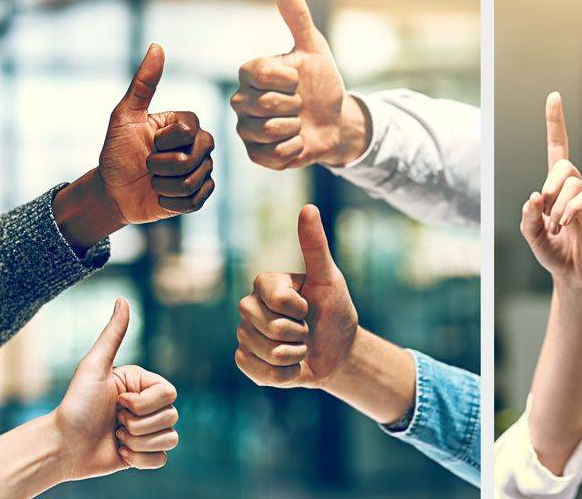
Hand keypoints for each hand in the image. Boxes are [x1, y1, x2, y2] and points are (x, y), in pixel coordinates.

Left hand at [50, 300, 179, 478]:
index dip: (143, 405)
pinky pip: (161, 459)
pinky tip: (121, 454)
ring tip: (116, 438)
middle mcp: (149, 406)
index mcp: (144, 385)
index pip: (169, 394)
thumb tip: (122, 299)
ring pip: (169, 439)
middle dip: (138, 425)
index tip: (117, 404)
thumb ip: (112, 335)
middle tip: (114, 423)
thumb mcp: (93, 368)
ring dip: (138, 443)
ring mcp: (147, 431)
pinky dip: (140, 460)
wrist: (60, 447)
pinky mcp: (142, 455)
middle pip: (171, 417)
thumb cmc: (74, 406)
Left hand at [96, 45, 215, 225]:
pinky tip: (161, 196)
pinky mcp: (199, 196)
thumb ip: (143, 83)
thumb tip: (156, 45)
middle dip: (161, 168)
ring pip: (193, 182)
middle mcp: (200, 144)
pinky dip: (171, 202)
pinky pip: (196, 201)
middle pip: (193, 159)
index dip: (162, 143)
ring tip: (153, 181)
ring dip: (163, 186)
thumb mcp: (124, 117)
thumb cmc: (116, 152)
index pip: (188, 132)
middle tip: (148, 166)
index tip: (148, 144)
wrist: (111, 193)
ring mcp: (202, 170)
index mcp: (187, 124)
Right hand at [231, 0, 365, 169]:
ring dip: (296, 126)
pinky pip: (274, 154)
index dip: (286, 76)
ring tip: (298, 121)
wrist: (336, 119)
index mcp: (250, 74)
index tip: (298, 78)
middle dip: (294, 103)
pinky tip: (298, 140)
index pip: (258, 72)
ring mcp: (246, 130)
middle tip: (300, 102)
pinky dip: (295, 147)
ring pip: (268, 130)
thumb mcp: (314, 47)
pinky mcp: (255, 156)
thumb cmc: (321, 82)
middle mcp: (241, 101)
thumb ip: (297, 16)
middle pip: (264, 103)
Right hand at [234, 205, 358, 390]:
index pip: (275, 297)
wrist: (337, 351)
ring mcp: (244, 335)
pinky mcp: (244, 362)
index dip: (298, 307)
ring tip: (300, 345)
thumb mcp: (329, 277)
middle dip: (297, 332)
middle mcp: (249, 307)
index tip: (309, 306)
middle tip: (306, 328)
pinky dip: (285, 374)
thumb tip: (308, 207)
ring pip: (264, 351)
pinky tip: (292, 365)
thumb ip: (315, 245)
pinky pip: (259, 372)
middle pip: (267, 326)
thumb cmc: (335, 310)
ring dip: (293, 354)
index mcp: (266, 283)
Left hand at [522, 93, 581, 289]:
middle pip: (564, 167)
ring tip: (555, 227)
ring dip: (558, 206)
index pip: (558, 147)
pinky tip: (564, 223)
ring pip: (573, 184)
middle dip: (550, 186)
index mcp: (558, 187)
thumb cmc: (554, 253)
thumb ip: (528, 217)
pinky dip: (570, 209)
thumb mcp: (532, 235)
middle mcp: (576, 186)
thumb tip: (534, 197)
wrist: (573, 276)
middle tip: (545, 211)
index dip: (556, 122)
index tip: (554, 96)